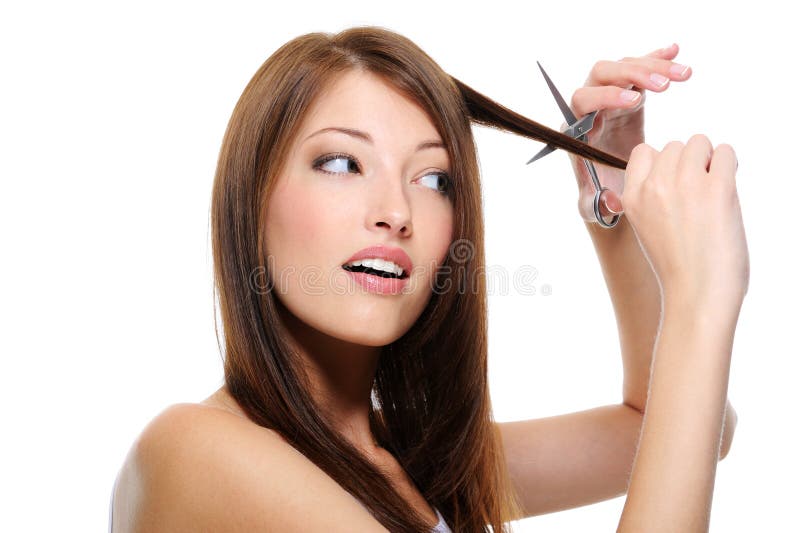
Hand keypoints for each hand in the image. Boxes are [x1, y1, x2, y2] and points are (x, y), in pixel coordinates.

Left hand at [568, 43, 691, 222]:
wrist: (612, 185)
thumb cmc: (600, 194)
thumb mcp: (594, 204)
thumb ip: (595, 205)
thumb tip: (608, 201)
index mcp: (578, 129)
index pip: (583, 101)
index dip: (606, 96)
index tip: (635, 101)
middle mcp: (590, 107)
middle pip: (603, 74)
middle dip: (632, 74)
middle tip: (663, 85)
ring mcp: (609, 97)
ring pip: (625, 67)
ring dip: (653, 65)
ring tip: (684, 74)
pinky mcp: (628, 94)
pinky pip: (639, 68)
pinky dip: (656, 57)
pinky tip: (676, 51)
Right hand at [622, 136, 749, 311]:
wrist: (696, 294)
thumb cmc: (677, 268)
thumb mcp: (646, 227)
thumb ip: (653, 197)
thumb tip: (680, 169)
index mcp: (631, 198)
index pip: (643, 152)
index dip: (661, 162)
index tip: (672, 183)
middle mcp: (654, 186)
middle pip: (674, 146)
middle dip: (688, 162)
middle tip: (697, 194)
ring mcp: (685, 185)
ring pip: (699, 143)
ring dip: (709, 160)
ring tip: (712, 190)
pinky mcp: (717, 189)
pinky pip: (726, 152)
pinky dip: (729, 165)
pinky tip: (727, 190)